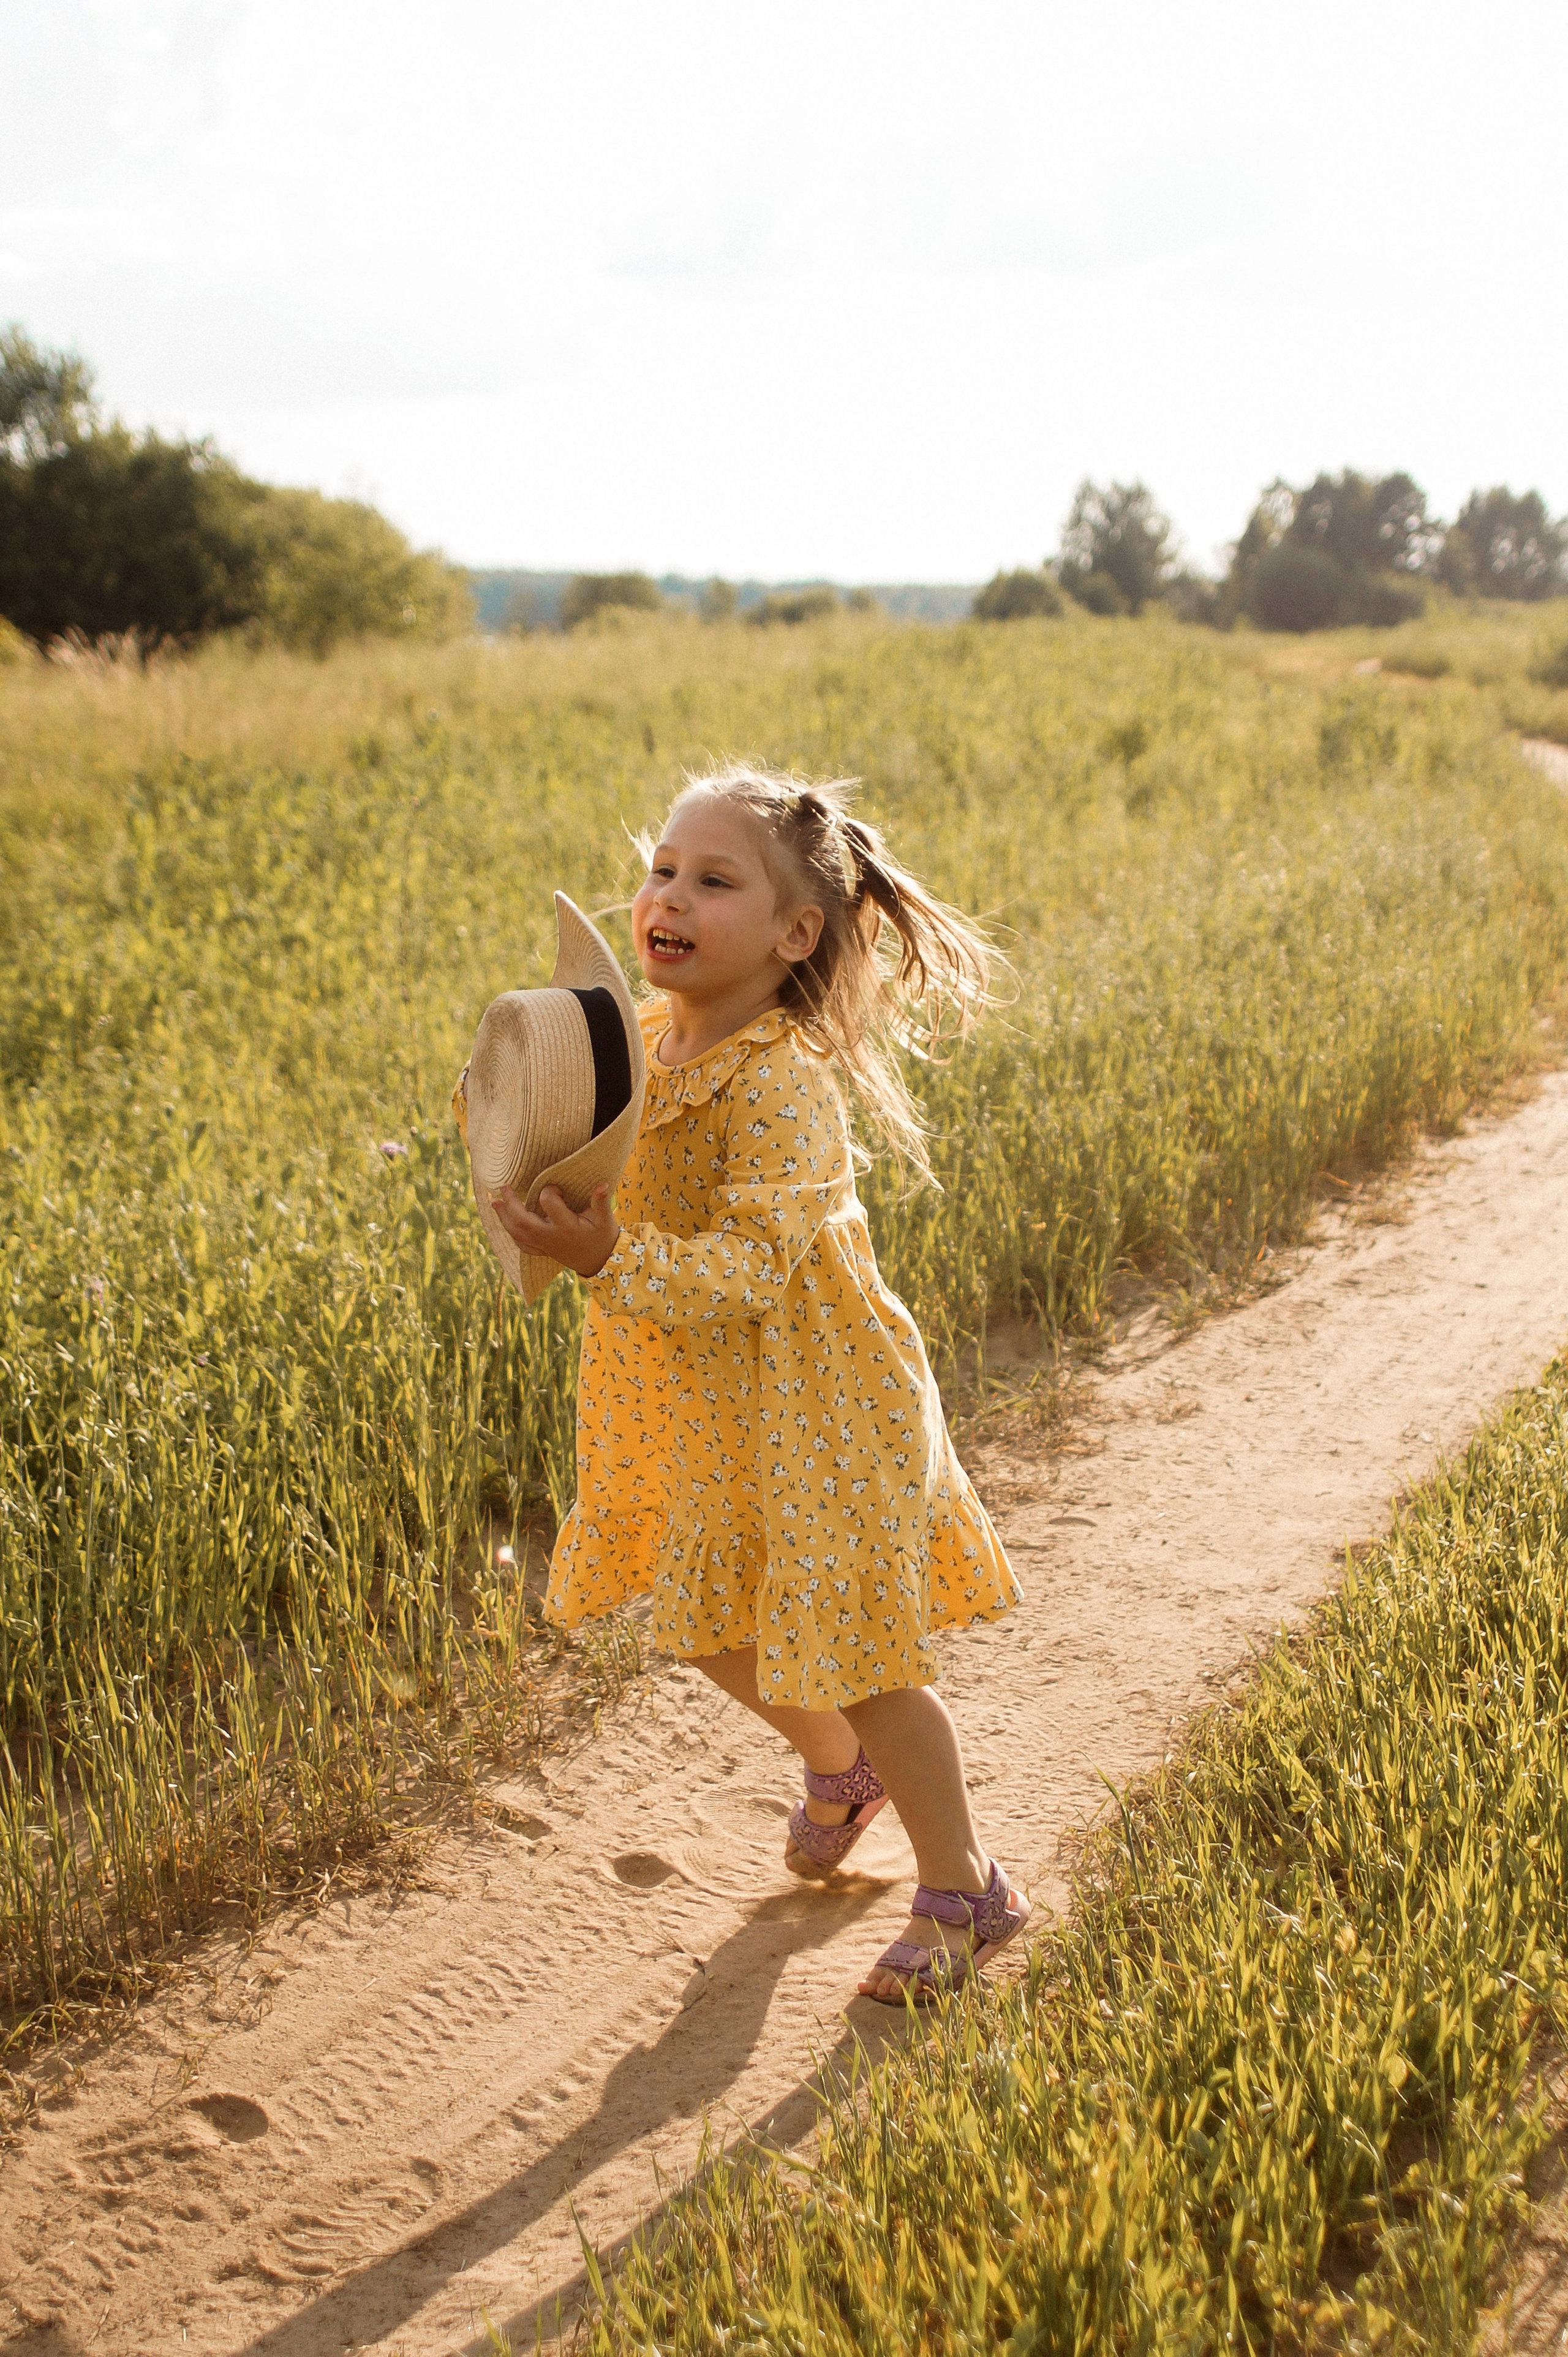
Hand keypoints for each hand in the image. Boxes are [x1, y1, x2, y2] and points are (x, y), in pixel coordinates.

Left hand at [490, 1181, 619, 1277]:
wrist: (601, 1263)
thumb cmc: (603, 1238)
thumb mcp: (606, 1220)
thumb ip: (602, 1202)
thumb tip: (602, 1184)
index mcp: (566, 1226)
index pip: (547, 1202)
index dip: (549, 1190)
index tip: (556, 1187)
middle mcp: (551, 1237)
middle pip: (522, 1221)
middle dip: (510, 1203)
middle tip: (503, 1187)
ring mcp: (545, 1246)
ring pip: (517, 1234)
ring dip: (503, 1217)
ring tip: (494, 1202)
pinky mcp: (543, 1251)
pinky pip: (522, 1244)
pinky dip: (512, 1232)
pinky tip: (506, 1222)